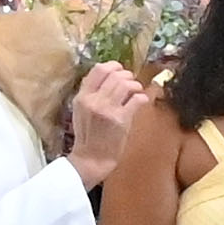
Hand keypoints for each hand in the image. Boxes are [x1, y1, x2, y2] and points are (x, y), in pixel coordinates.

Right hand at [61, 62, 148, 186]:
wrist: (91, 159)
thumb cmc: (88, 136)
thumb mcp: (81, 111)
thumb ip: (90, 94)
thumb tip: (107, 76)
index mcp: (81, 97)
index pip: (97, 70)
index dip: (112, 66)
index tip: (119, 69)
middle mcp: (93, 100)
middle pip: (115, 75)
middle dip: (127, 75)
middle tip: (131, 82)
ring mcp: (107, 109)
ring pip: (126, 84)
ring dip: (135, 86)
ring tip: (136, 91)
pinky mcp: (121, 119)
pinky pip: (136, 99)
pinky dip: (142, 98)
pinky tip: (141, 101)